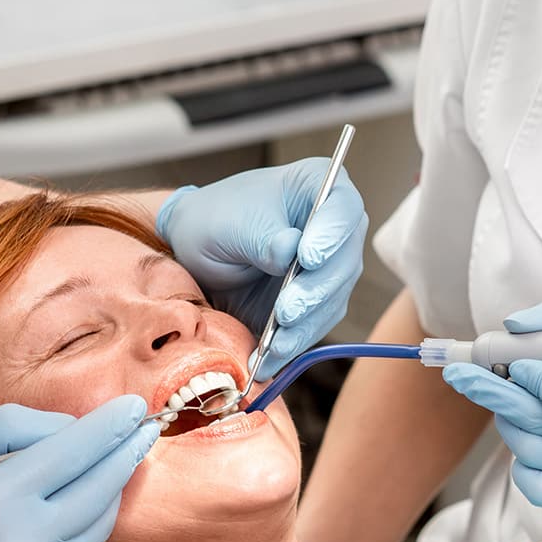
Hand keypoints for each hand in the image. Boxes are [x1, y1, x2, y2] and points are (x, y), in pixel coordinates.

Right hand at [0, 397, 158, 541]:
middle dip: (127, 451)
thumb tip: (67, 426)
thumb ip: (5, 428)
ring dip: (111, 488)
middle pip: (101, 485)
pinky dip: (85, 527)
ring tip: (115, 463)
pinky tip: (79, 508)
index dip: (109, 425)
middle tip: (144, 428)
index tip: (132, 405)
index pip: (74, 449)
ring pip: (99, 522)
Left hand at [157, 161, 367, 378]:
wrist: (197, 249)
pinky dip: (293, 342)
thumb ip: (264, 237)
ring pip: (333, 298)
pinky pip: (315, 324)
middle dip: (316, 290)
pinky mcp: (317, 301)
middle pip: (345, 260)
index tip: (309, 257)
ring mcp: (329, 266)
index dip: (332, 233)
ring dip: (305, 325)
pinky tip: (271, 355)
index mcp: (315, 187)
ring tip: (275, 343)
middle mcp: (332, 226)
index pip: (342, 206)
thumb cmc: (213, 219)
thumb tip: (290, 254)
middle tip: (287, 310)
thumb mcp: (230, 222)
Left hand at [440, 300, 541, 541]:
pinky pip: (534, 487)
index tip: (518, 364)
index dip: (535, 379)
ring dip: (508, 423)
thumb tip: (512, 325)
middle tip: (461, 375)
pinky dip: (520, 465)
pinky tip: (528, 446)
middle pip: (537, 423)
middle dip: (492, 393)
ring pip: (528, 451)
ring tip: (514, 407)